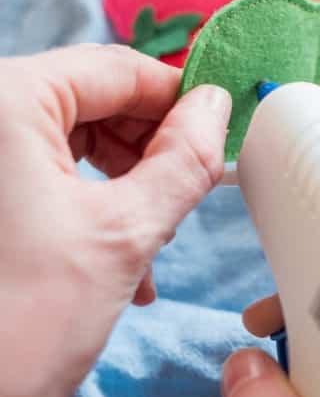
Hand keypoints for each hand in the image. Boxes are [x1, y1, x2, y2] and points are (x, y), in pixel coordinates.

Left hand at [0, 44, 229, 396]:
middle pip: (91, 100)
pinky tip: (118, 259)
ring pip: (71, 138)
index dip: (179, 99)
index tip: (221, 130)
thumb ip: (183, 159)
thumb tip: (216, 107)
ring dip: (124, 184)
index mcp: (5, 100)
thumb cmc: (17, 327)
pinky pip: (41, 171)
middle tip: (187, 196)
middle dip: (148, 150)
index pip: (115, 68)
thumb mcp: (125, 234)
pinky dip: (88, 203)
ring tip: (151, 245)